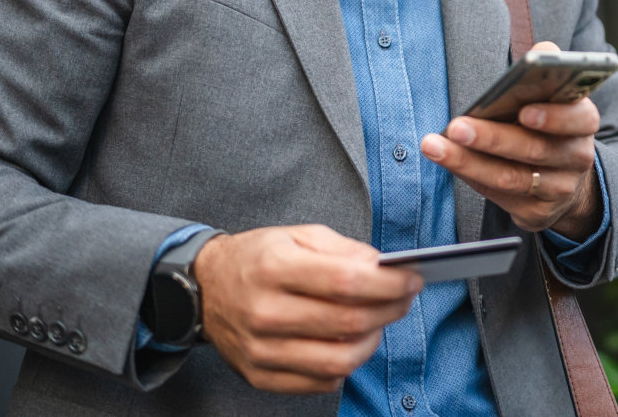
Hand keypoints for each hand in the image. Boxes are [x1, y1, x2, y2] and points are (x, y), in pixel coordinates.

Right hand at [194, 224, 421, 393]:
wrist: (205, 289)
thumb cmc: (257, 258)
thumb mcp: (297, 236)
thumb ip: (343, 249)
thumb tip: (383, 267)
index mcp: (274, 268)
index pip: (347, 282)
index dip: (389, 283)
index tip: (412, 280)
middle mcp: (264, 312)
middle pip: (348, 323)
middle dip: (390, 310)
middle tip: (404, 298)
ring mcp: (261, 350)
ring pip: (339, 361)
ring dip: (372, 342)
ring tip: (379, 323)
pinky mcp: (260, 376)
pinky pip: (321, 382)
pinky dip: (345, 365)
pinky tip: (348, 343)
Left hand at [420, 42, 602, 238]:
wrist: (564, 176)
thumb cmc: (549, 124)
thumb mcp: (555, 96)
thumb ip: (549, 70)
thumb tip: (542, 51)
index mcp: (583, 122)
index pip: (577, 118)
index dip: (554, 116)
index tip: (524, 111)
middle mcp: (576, 158)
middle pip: (534, 149)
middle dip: (492, 138)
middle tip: (456, 126)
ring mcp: (558, 189)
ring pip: (511, 178)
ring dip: (468, 162)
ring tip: (435, 146)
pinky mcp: (538, 213)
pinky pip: (500, 197)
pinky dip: (471, 178)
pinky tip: (448, 162)